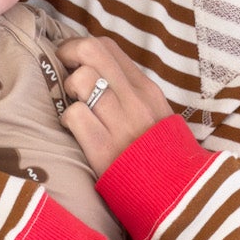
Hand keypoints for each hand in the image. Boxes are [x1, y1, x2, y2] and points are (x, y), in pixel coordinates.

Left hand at [58, 35, 171, 176]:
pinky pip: (74, 114)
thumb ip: (131, 91)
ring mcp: (120, 123)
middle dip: (68, 56)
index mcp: (146, 89)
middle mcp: (135, 100)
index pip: (107, 46)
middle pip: (91, 51)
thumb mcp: (155, 114)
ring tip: (76, 105)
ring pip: (81, 79)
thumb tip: (98, 70)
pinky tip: (74, 129)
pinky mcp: (103, 147)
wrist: (175, 193)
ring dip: (69, 90)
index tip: (73, 61)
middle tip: (65, 74)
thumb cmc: (158, 153)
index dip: (81, 47)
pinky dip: (68, 119)